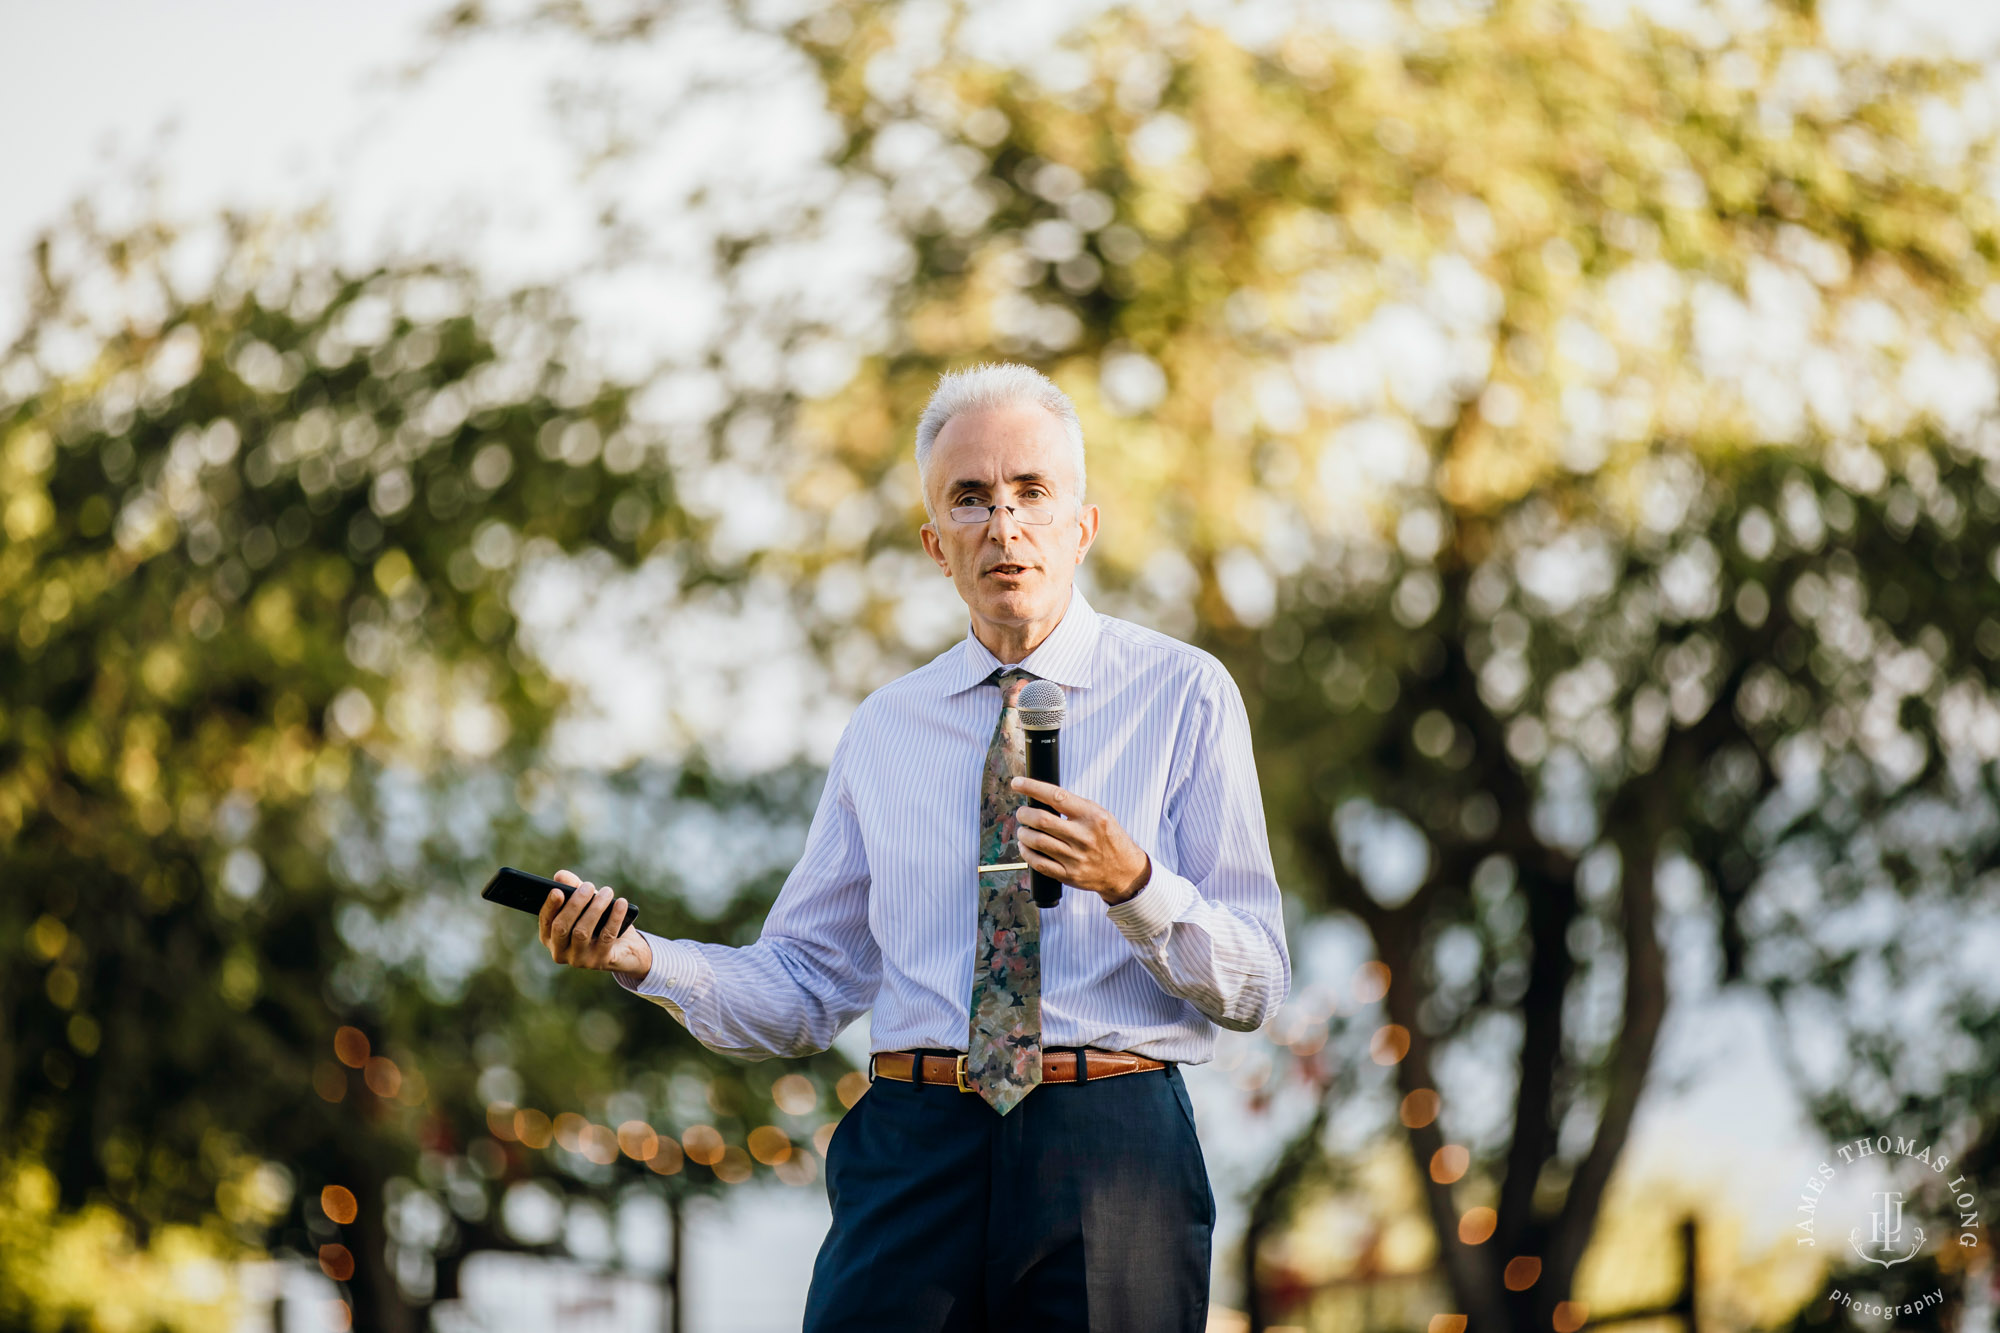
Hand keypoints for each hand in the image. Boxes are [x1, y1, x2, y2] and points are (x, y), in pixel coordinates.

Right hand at [540, 870, 652, 979]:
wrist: (623, 946)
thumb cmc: (597, 921)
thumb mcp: (584, 903)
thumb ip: (571, 888)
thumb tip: (560, 875)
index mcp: (550, 936)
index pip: (546, 921)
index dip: (550, 906)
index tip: (557, 890)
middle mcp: (560, 951)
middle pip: (562, 927)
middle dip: (575, 904)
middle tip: (588, 886)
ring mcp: (579, 959)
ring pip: (582, 932)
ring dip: (595, 908)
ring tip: (607, 892)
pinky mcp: (599, 961)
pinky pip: (606, 937)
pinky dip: (614, 918)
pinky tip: (621, 903)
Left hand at [1010, 777, 1151, 904]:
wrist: (1124, 871)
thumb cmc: (1108, 838)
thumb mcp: (1100, 814)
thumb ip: (1074, 806)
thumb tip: (1040, 795)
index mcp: (1092, 816)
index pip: (1056, 796)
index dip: (1032, 788)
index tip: (1017, 783)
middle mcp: (1084, 836)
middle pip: (1041, 820)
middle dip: (1024, 814)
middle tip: (1022, 813)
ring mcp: (1076, 857)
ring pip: (1036, 841)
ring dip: (1023, 833)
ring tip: (1024, 830)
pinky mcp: (1069, 875)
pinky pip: (1038, 863)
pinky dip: (1026, 852)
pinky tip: (1026, 846)